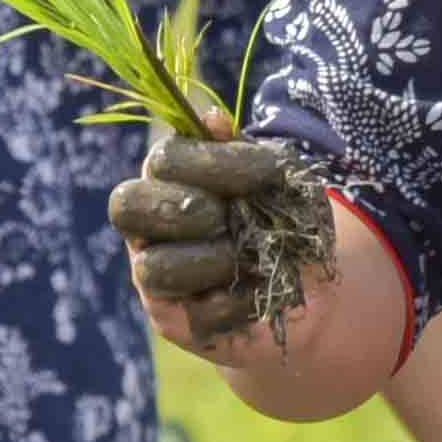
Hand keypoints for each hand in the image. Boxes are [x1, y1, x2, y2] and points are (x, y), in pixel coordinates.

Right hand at [111, 131, 327, 350]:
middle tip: (228, 217)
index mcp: (170, 177)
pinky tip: (261, 290)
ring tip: (251, 257)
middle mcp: (150, 223)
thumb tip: (212, 121)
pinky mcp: (174, 320)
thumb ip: (244, 149)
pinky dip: (240, 299)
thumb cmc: (288, 221)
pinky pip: (194, 312)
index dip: (212, 163)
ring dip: (215, 259)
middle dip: (187, 211)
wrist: (315, 288)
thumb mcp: (281, 179)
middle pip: (125, 206)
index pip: (163, 160)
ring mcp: (154, 274)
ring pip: (153, 267)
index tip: (268, 173)